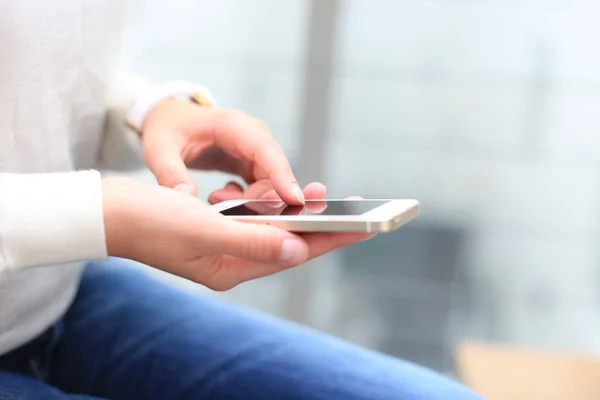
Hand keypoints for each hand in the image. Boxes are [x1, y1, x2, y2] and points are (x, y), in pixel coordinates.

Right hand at [102, 177, 368, 290]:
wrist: (108, 210)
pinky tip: (268, 193)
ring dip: (293, 212)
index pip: (293, 253)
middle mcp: (230, 262)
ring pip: (271, 230)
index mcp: (231, 268)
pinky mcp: (213, 231)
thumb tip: (298, 248)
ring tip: (318, 195)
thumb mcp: (203, 229)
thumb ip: (253, 240)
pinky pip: (251, 220)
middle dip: (319, 225)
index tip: (363, 229)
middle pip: (287, 243)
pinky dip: (264, 206)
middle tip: (351, 207)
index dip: (330, 239)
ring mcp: (221, 247)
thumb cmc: (149, 220)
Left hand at [141, 99, 304, 204]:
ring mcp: (255, 149)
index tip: (294, 200)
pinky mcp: (253, 163)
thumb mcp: (159, 149)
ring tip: (217, 199)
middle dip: (262, 197)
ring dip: (252, 200)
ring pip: (273, 182)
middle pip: (275, 171)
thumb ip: (170, 172)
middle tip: (229, 208)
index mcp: (232, 125)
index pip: (266, 150)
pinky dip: (251, 199)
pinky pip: (265, 186)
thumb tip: (185, 196)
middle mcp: (252, 135)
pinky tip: (224, 199)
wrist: (168, 119)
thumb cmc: (166, 129)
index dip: (282, 175)